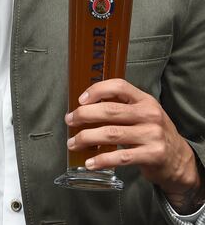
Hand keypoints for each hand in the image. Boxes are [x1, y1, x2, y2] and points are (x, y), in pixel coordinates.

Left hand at [65, 78, 203, 212]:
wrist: (179, 159)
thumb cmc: (153, 132)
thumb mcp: (144, 113)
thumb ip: (122, 107)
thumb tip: (87, 105)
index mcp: (145, 100)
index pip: (119, 86)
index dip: (97, 90)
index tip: (81, 100)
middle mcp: (149, 114)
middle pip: (110, 111)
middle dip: (84, 115)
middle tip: (70, 121)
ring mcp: (151, 135)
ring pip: (111, 134)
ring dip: (86, 138)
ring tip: (73, 143)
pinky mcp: (151, 155)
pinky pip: (120, 157)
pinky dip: (101, 160)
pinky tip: (90, 162)